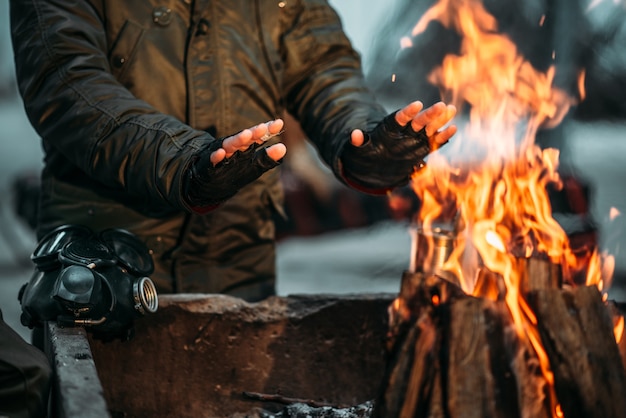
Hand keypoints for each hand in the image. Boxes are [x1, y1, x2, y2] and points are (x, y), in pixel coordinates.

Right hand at [184, 119, 286, 207]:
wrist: (209, 181)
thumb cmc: (234, 169)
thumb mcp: (252, 164)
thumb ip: (267, 157)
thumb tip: (283, 148)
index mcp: (245, 146)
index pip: (258, 136)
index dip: (268, 130)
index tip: (279, 123)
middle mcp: (233, 147)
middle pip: (245, 139)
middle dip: (254, 133)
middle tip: (263, 128)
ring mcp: (221, 154)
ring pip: (230, 145)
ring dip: (238, 140)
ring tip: (247, 135)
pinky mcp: (209, 164)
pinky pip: (212, 160)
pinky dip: (216, 156)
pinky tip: (221, 152)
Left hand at [342, 101, 456, 189]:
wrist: (376, 163)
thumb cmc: (368, 153)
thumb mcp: (359, 148)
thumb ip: (359, 141)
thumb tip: (354, 134)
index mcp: (391, 127)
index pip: (400, 117)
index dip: (408, 111)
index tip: (417, 104)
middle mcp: (406, 130)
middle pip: (418, 120)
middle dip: (429, 114)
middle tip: (442, 106)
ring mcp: (415, 138)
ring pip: (429, 128)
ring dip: (440, 120)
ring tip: (451, 109)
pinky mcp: (422, 148)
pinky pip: (434, 142)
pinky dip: (443, 136)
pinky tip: (453, 129)